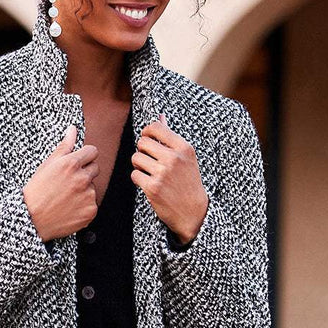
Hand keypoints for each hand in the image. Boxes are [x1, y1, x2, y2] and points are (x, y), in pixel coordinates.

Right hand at [23, 125, 99, 241]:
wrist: (31, 219)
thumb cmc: (36, 191)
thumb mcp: (47, 165)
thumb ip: (64, 146)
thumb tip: (73, 129)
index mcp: (71, 164)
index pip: (93, 151)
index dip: (84, 157)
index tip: (76, 164)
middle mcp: (82, 178)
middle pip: (95, 168)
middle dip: (84, 173)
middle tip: (67, 183)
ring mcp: (88, 196)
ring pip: (92, 187)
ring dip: (83, 190)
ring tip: (66, 197)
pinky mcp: (91, 211)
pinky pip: (92, 204)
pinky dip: (84, 206)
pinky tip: (69, 208)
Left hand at [130, 112, 208, 243]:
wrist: (193, 212)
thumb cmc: (188, 181)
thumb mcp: (185, 157)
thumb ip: (170, 137)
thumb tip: (160, 116)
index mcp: (183, 147)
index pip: (155, 127)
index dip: (146, 133)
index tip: (148, 141)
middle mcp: (173, 158)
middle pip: (142, 142)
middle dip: (142, 151)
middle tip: (150, 161)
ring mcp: (163, 173)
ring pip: (136, 158)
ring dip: (139, 165)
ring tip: (150, 172)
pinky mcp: (152, 188)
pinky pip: (134, 174)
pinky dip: (138, 179)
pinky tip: (149, 183)